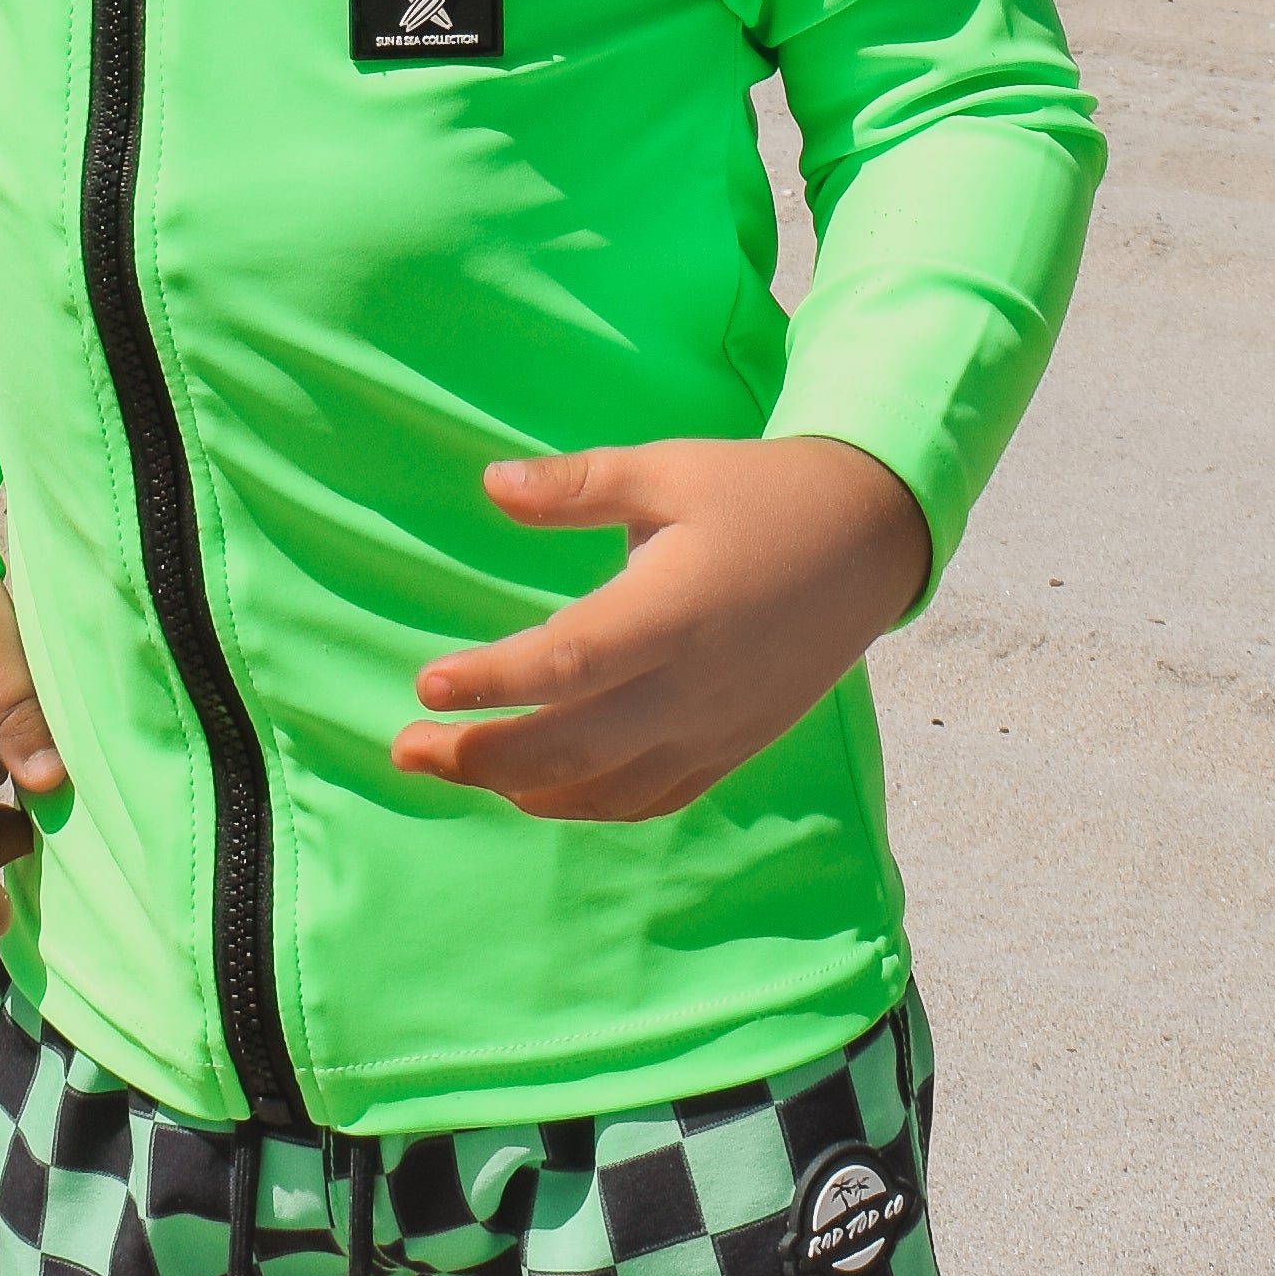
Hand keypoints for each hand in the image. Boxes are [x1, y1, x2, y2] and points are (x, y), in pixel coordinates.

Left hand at [388, 438, 930, 823]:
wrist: (867, 543)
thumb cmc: (756, 494)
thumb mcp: (667, 470)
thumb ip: (576, 486)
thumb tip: (491, 485)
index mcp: (673, 610)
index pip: (566, 665)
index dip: (492, 684)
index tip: (424, 687)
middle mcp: (693, 684)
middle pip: (571, 746)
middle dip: (480, 758)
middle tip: (406, 749)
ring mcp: (715, 727)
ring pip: (605, 789)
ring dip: (522, 788)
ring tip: (458, 769)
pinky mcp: (732, 748)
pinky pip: (650, 799)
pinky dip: (587, 805)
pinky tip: (538, 790)